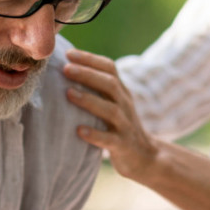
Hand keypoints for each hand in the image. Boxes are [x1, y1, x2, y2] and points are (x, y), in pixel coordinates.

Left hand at [63, 49, 159, 183]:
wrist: (145, 156)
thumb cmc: (119, 127)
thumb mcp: (112, 104)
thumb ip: (95, 89)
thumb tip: (64, 70)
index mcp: (121, 92)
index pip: (109, 69)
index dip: (90, 59)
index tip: (68, 53)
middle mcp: (125, 105)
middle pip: (110, 84)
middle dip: (88, 74)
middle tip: (66, 68)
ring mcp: (125, 125)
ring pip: (110, 109)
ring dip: (89, 100)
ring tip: (68, 93)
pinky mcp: (123, 146)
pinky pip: (110, 139)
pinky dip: (95, 134)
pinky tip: (79, 130)